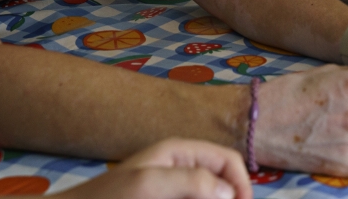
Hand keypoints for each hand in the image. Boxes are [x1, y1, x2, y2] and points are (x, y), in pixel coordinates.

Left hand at [55, 138, 250, 198]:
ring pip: (207, 195)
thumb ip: (192, 181)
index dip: (241, 183)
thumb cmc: (106, 198)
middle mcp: (181, 168)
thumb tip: (229, 192)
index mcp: (180, 152)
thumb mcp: (148, 184)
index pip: (228, 160)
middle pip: (221, 182)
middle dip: (228, 197)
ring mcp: (172, 189)